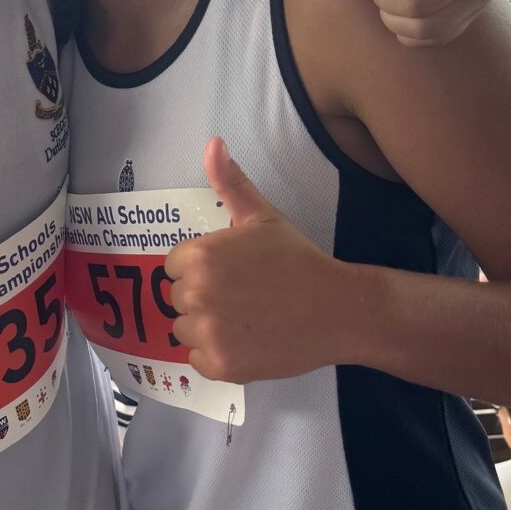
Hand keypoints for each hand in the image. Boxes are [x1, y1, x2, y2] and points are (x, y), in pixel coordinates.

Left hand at [164, 139, 354, 382]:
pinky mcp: (221, 366)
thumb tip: (213, 143)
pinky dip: (217, 355)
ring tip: (244, 318)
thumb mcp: (262, 217)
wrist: (336, 309)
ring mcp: (208, 334)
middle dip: (203, 297)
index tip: (230, 272)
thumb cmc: (297, 260)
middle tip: (242, 295)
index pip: (174, 266)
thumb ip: (231, 183)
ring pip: (184, 331)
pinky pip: (198, 360)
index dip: (200, 268)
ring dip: (206, 328)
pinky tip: (246, 341)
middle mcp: (197, 295)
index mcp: (200, 256)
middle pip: (177, 298)